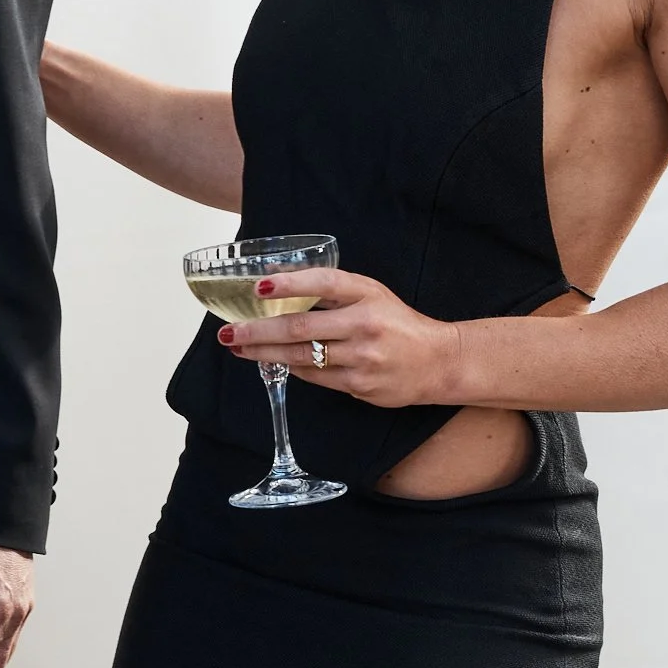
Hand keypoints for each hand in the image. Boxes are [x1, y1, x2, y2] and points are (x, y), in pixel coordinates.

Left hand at [217, 268, 461, 408]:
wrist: (438, 361)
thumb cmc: (397, 323)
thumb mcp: (370, 294)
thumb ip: (330, 289)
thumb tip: (275, 282)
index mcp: (367, 294)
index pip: (323, 283)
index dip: (289, 284)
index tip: (258, 287)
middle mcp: (365, 324)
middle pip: (301, 326)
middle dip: (258, 331)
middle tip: (229, 332)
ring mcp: (362, 357)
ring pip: (302, 356)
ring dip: (265, 354)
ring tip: (239, 348)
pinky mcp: (360, 384)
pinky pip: (315, 377)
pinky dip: (292, 368)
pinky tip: (273, 362)